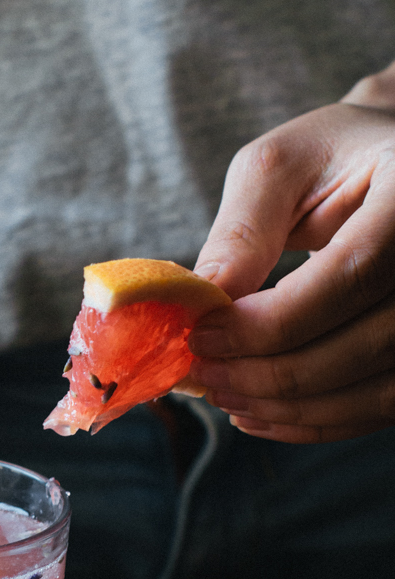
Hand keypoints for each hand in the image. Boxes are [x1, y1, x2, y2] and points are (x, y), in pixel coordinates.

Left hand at [187, 81, 394, 442]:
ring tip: (226, 397)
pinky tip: (262, 412)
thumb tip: (202, 303)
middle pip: (372, 344)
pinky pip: (386, 406)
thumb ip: (244, 230)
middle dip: (274, 373)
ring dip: (293, 408)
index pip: (352, 276)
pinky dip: (320, 421)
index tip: (202, 335)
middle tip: (205, 376)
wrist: (394, 163)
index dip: (272, 321)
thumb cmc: (332, 157)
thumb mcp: (279, 167)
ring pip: (382, 390)